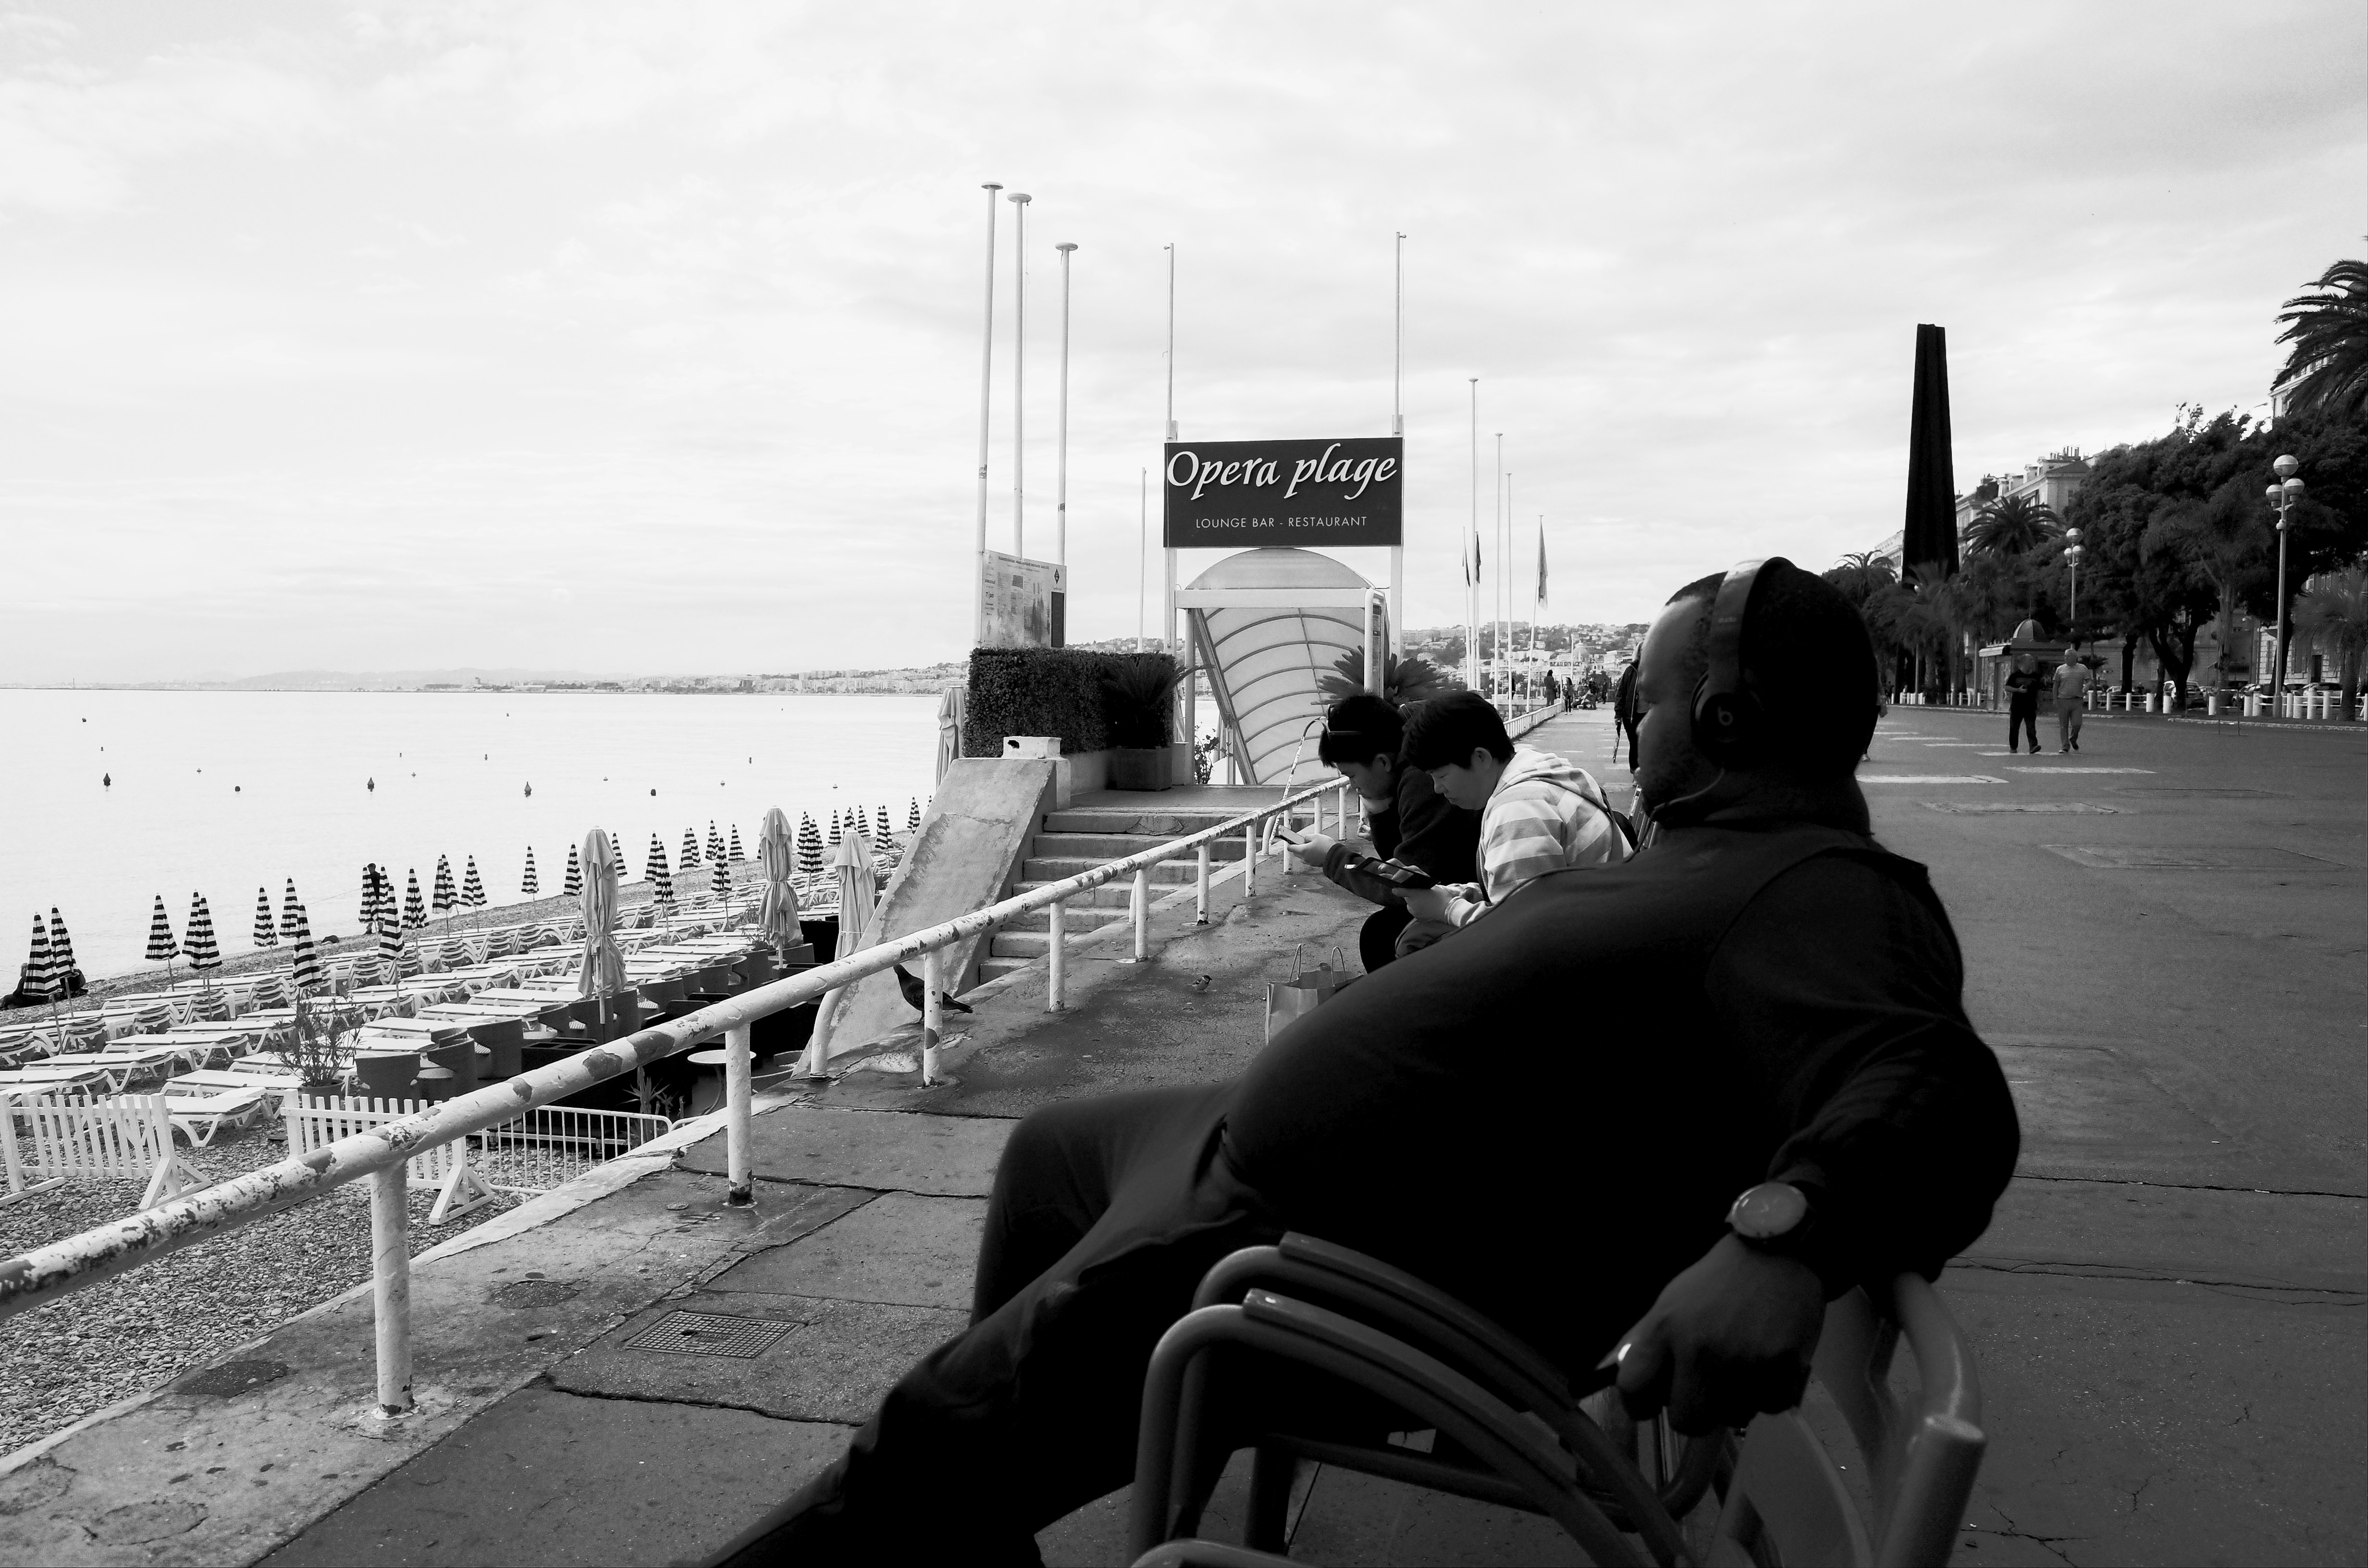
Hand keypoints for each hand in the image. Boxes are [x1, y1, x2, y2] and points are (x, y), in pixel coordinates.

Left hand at [1286, 832, 1336, 866]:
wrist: (1335, 856)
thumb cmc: (1325, 846)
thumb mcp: (1315, 836)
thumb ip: (1306, 837)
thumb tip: (1304, 840)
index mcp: (1302, 850)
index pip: (1290, 848)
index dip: (1290, 843)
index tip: (1291, 840)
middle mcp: (1304, 858)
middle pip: (1296, 853)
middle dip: (1297, 847)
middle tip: (1303, 841)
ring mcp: (1309, 862)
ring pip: (1302, 856)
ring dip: (1304, 852)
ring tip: (1311, 846)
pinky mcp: (1315, 864)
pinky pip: (1308, 859)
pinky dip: (1309, 855)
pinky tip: (1316, 851)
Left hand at [1398, 884, 1455, 923]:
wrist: (1448, 910)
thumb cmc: (1441, 897)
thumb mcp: (1431, 887)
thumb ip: (1420, 887)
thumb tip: (1414, 890)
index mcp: (1413, 894)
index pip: (1400, 891)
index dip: (1398, 890)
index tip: (1394, 889)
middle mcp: (1411, 903)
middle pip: (1407, 898)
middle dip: (1412, 896)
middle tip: (1422, 894)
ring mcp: (1414, 911)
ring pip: (1411, 905)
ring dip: (1415, 903)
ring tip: (1426, 902)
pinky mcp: (1417, 917)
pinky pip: (1416, 911)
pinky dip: (1419, 909)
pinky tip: (1427, 908)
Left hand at [1607, 1235, 1825, 1434]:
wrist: (1776, 1251)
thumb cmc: (1719, 1279)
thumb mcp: (1671, 1302)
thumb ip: (1648, 1343)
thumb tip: (1616, 1375)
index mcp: (1665, 1328)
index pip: (1633, 1389)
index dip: (1639, 1404)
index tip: (1652, 1403)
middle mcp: (1701, 1349)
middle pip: (1687, 1421)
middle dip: (1694, 1412)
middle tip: (1706, 1391)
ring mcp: (1744, 1362)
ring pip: (1733, 1417)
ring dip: (1736, 1401)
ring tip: (1742, 1366)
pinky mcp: (1784, 1368)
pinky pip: (1770, 1407)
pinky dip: (1769, 1393)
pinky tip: (1768, 1364)